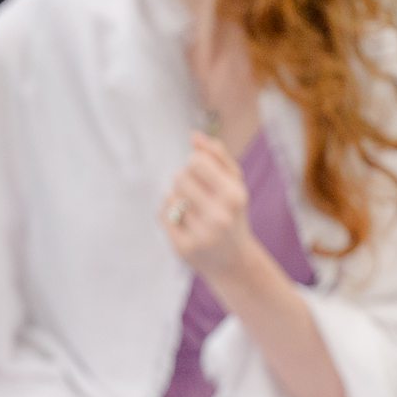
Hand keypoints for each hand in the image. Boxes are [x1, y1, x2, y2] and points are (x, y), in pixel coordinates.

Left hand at [162, 131, 257, 287]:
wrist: (234, 261)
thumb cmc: (232, 213)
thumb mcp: (234, 183)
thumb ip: (218, 157)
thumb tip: (195, 135)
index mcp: (234, 196)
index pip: (196, 162)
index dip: (195, 164)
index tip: (202, 173)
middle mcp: (220, 216)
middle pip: (179, 177)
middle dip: (184, 182)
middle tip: (197, 194)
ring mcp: (201, 234)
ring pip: (170, 197)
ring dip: (177, 200)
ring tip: (193, 211)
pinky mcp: (183, 248)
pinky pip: (162, 215)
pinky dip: (169, 216)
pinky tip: (185, 224)